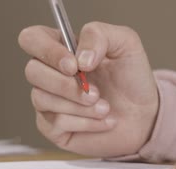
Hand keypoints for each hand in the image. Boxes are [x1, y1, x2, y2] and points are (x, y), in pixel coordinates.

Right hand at [19, 22, 158, 157]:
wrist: (144, 117)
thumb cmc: (131, 80)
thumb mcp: (126, 44)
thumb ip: (99, 35)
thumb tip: (79, 58)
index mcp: (60, 49)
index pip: (31, 39)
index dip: (47, 50)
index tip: (74, 65)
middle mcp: (49, 74)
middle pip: (32, 71)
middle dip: (66, 85)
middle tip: (95, 92)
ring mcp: (46, 101)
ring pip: (43, 99)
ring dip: (80, 106)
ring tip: (104, 108)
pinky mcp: (50, 126)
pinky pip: (55, 122)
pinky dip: (85, 122)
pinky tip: (101, 121)